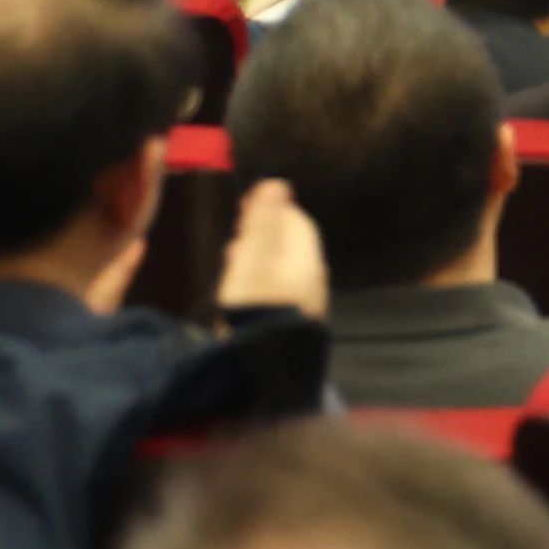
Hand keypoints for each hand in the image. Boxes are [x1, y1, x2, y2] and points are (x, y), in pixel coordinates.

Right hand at [212, 177, 328, 317]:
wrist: (266, 363)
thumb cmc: (256, 303)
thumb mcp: (253, 257)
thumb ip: (264, 221)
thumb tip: (279, 184)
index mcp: (308, 257)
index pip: (297, 222)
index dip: (272, 211)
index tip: (247, 206)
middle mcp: (314, 279)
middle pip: (290, 248)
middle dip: (263, 237)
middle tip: (236, 235)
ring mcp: (307, 305)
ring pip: (283, 272)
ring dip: (259, 262)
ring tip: (233, 261)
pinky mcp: (293, 326)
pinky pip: (278, 295)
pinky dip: (260, 285)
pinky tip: (242, 295)